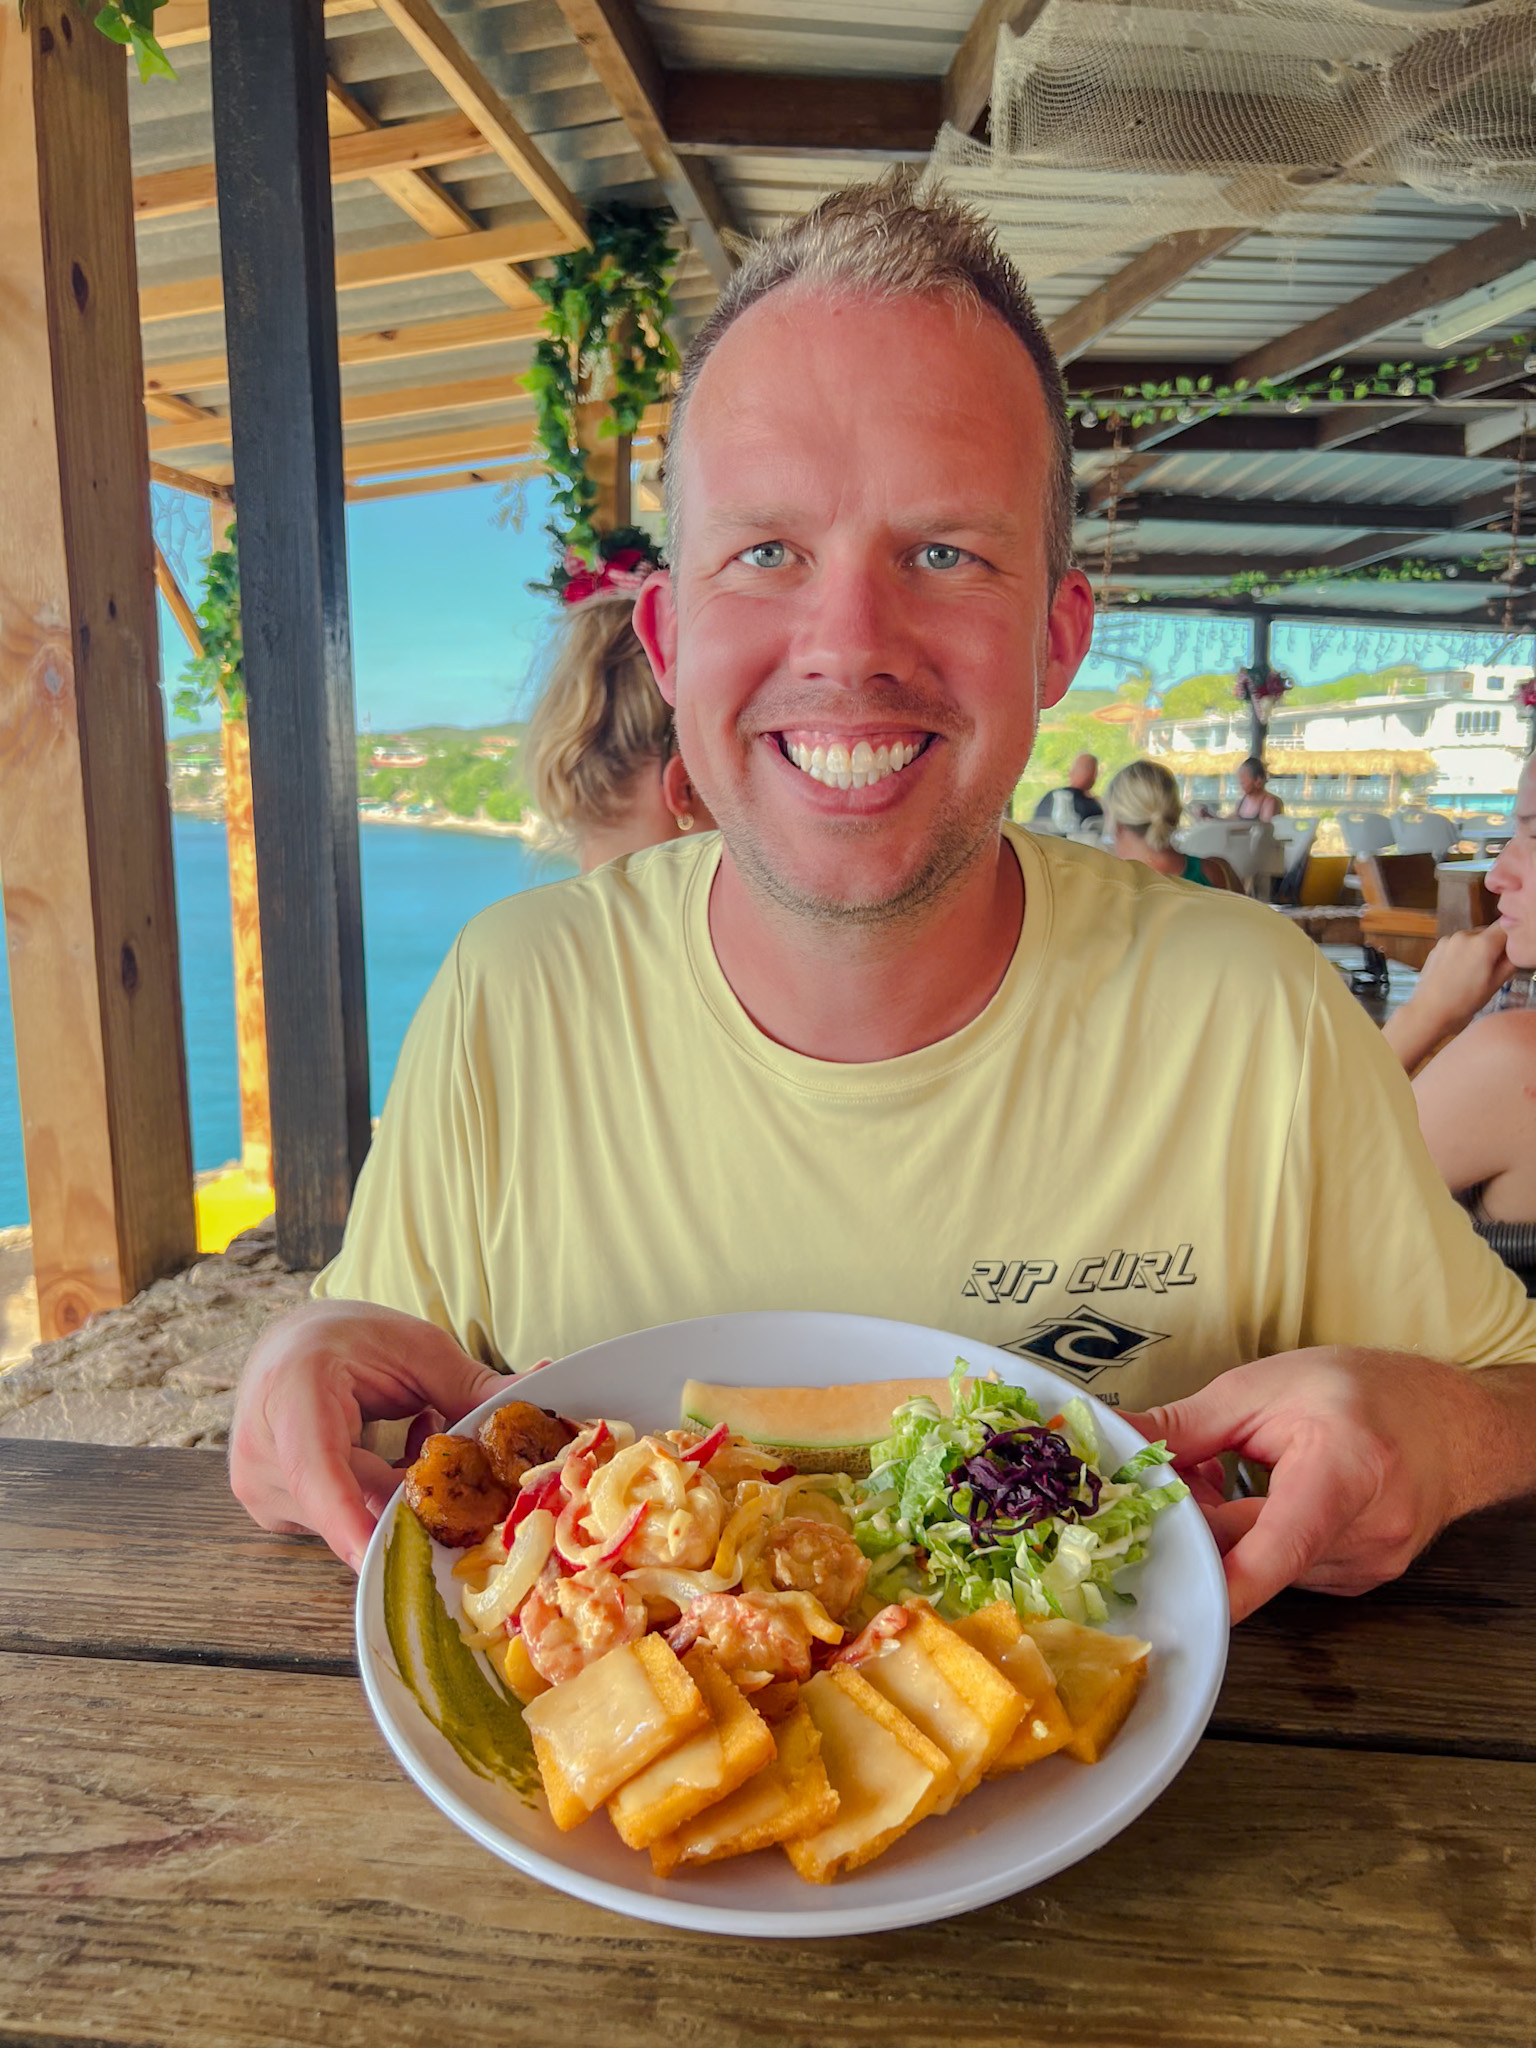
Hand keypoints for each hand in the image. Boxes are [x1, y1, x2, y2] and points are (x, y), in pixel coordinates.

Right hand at [229, 1298, 504, 1571]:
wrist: (289, 1345)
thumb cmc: (351, 1339)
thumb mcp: (417, 1348)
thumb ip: (473, 1385)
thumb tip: (543, 1392)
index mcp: (292, 1393)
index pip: (318, 1471)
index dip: (349, 1520)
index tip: (383, 1562)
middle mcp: (263, 1451)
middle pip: (352, 1503)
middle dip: (421, 1496)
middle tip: (475, 1463)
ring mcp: (263, 1491)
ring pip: (355, 1517)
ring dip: (403, 1490)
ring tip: (419, 1428)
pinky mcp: (276, 1513)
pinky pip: (346, 1521)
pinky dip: (382, 1495)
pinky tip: (397, 1446)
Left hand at [1124, 1348, 1497, 1623]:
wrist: (1455, 1424)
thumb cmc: (1367, 1392)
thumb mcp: (1265, 1387)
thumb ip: (1183, 1425)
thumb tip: (1113, 1439)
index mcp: (1344, 1473)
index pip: (1279, 1548)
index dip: (1225, 1582)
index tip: (1178, 1597)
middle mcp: (1362, 1535)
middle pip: (1248, 1551)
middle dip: (1195, 1517)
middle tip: (1173, 1470)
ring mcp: (1363, 1569)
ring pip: (1259, 1563)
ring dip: (1223, 1526)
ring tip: (1225, 1471)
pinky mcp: (1356, 1583)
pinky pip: (1281, 1569)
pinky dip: (1254, 1537)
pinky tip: (1258, 1494)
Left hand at [1383, 922, 1511, 1069]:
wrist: (1429, 1011)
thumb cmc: (1464, 1002)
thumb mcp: (1496, 984)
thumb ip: (1510, 962)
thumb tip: (1516, 951)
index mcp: (1483, 944)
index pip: (1505, 927)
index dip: (1510, 939)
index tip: (1509, 953)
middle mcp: (1464, 935)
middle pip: (1488, 932)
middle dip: (1493, 946)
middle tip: (1490, 968)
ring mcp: (1448, 940)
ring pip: (1472, 938)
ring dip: (1477, 949)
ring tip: (1471, 973)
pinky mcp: (1437, 947)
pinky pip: (1457, 944)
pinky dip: (1462, 953)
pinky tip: (1458, 972)